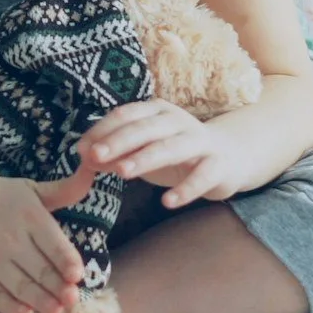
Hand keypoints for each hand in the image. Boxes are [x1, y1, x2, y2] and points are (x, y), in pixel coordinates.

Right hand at [0, 168, 82, 312]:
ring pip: (21, 287)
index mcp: (29, 215)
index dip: (69, 263)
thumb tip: (93, 171)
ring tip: (56, 312)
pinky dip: (11, 307)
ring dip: (41, 302)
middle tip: (72, 301)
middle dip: (59, 289)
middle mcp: (10, 237)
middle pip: (41, 270)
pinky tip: (26, 312)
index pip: (55, 245)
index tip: (77, 276)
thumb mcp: (31, 189)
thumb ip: (65, 189)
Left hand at [79, 100, 243, 207]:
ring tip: (122, 172)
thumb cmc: (175, 151)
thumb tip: (83, 155)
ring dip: (145, 158)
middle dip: (119, 141)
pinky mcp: (217, 165)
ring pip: (170, 148)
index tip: (82, 149)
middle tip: (95, 156)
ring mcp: (200, 141)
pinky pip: (201, 176)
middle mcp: (177, 121)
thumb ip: (115, 151)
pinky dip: (185, 189)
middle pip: (145, 129)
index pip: (126, 115)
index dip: (103, 130)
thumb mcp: (143, 149)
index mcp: (156, 111)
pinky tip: (168, 202)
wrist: (229, 156)